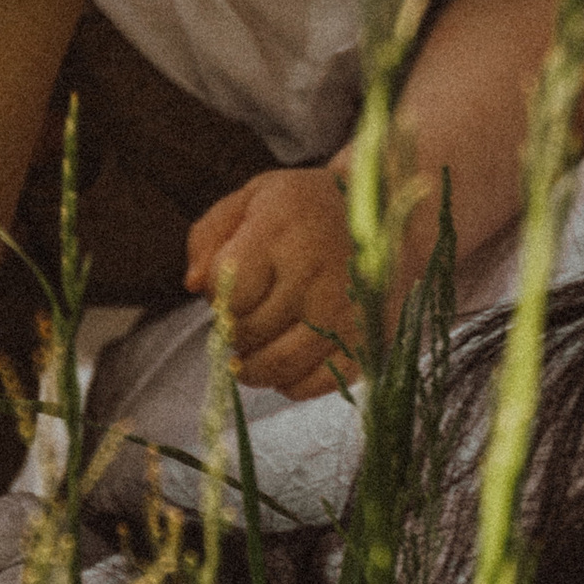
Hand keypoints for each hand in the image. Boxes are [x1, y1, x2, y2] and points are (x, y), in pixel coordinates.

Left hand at [186, 162, 360, 396]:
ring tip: (256, 345)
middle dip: (235, 329)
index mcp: (282, 232)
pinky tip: (289, 358)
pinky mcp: (365, 344)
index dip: (219, 295)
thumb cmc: (308, 207)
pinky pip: (312, 386)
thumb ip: (209, 234)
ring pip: (276, 367)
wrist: (388, 214)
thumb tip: (194, 285)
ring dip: (254, 365)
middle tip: (247, 312)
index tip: (231, 284)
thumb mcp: (253, 197)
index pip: (228, 291)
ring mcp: (343, 314)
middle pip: (248, 332)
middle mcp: (315, 275)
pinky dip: (291, 382)